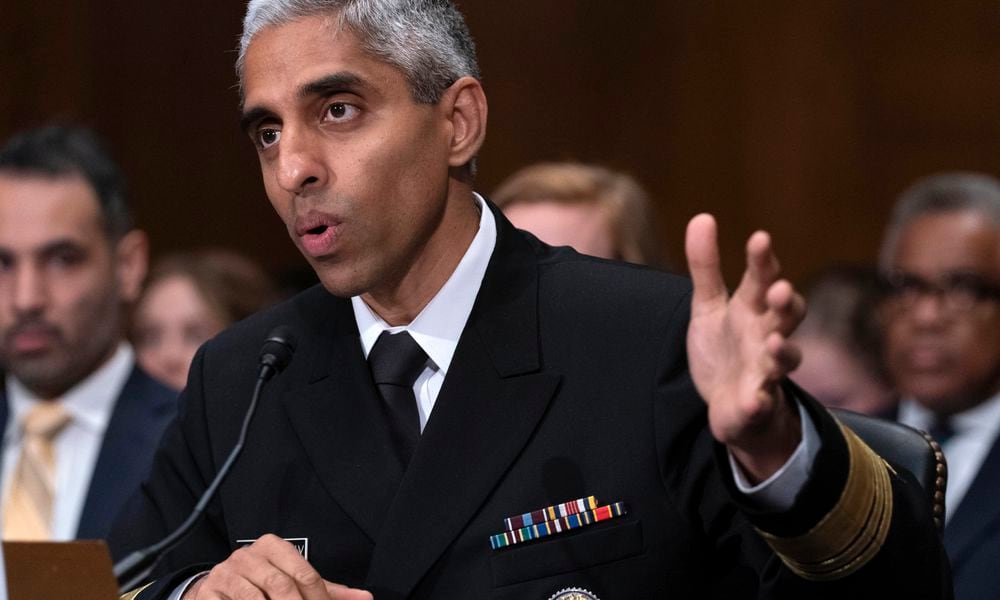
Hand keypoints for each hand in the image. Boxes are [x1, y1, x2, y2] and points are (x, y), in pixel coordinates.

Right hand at [182, 534, 372, 599]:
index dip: (319, 598)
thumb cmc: (263, 584)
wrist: (218, 588)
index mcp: (272, 546)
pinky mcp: (208, 593)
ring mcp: (226, 574)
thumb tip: (364, 598)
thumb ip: (326, 590)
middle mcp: (247, 555)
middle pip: (281, 586)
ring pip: (255, 599)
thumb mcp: (294, 581)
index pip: (305, 573)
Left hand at [684, 214, 804, 482]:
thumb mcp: (708, 305)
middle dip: (786, 303)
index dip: (763, 260)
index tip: (759, 239)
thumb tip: (702, 216)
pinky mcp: (757, 403)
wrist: (728, 403)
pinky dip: (759, 402)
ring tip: (774, 342)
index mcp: (753, 309)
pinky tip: (754, 400)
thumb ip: (706, 266)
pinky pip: (762, 403)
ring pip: (785, 359)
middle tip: (779, 290)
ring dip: (783, 351)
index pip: (763, 278)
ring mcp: (765, 370)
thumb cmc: (724, 348)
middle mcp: (767, 335)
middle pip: (786, 316)